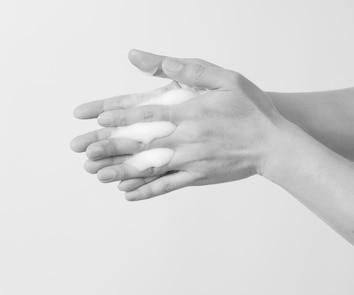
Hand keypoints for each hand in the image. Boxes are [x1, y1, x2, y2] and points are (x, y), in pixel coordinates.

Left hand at [72, 49, 286, 200]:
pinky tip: (127, 193)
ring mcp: (192, 160)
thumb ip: (192, 70)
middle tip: (86, 151)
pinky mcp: (198, 176)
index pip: (149, 115)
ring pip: (151, 167)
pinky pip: (169, 185)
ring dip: (122, 171)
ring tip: (98, 174)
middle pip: (143, 144)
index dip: (122, 117)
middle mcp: (187, 139)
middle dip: (112, 147)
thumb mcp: (226, 79)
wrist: (276, 144)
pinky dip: (147, 190)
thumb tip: (161, 62)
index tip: (98, 118)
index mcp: (191, 113)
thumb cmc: (251, 108)